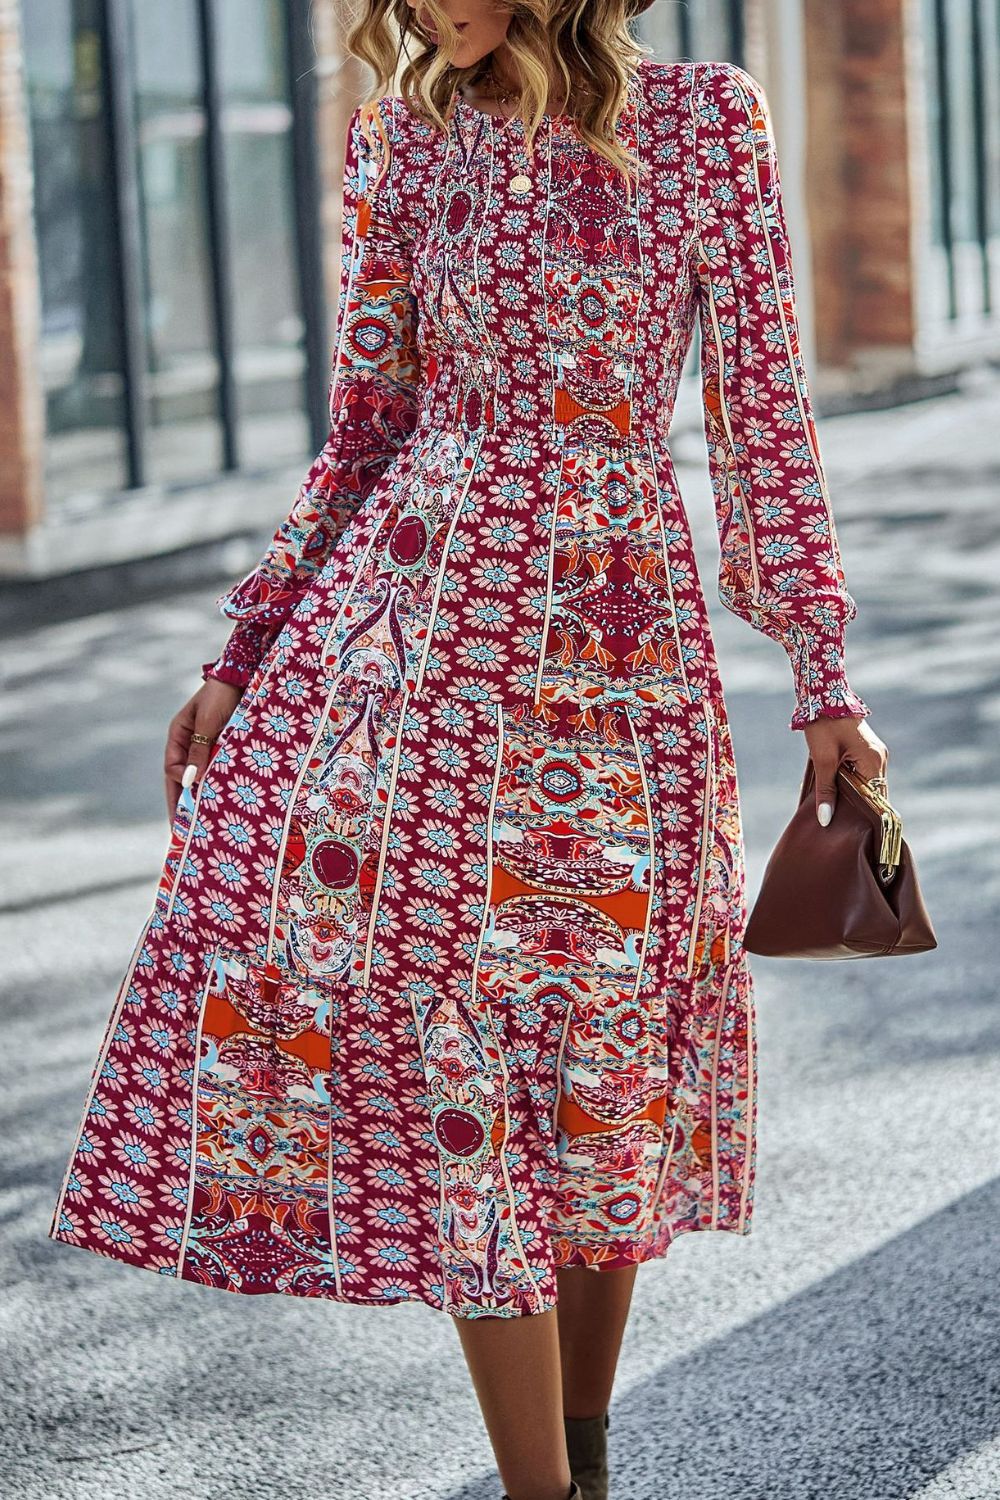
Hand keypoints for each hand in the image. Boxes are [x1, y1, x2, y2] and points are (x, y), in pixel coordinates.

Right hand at [164, 678, 243, 822]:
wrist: (243, 678)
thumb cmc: (221, 696)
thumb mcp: (207, 723)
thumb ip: (199, 750)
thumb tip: (189, 781)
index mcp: (178, 735)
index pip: (171, 768)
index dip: (178, 786)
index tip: (188, 802)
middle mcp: (190, 743)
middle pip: (182, 778)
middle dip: (182, 804)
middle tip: (183, 831)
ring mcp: (207, 746)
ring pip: (200, 777)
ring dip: (201, 798)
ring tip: (204, 824)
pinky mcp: (225, 747)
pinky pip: (218, 770)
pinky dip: (219, 786)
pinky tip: (224, 803)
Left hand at [801, 715, 887, 825]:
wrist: (822, 696)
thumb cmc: (823, 725)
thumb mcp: (822, 760)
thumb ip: (826, 790)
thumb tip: (826, 819)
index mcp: (873, 761)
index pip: (878, 799)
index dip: (868, 817)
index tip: (859, 834)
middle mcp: (879, 758)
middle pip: (874, 793)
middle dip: (860, 809)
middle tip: (845, 828)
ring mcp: (874, 753)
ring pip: (868, 784)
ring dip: (855, 795)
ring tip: (840, 813)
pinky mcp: (866, 749)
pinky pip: (864, 773)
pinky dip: (853, 783)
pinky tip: (839, 792)